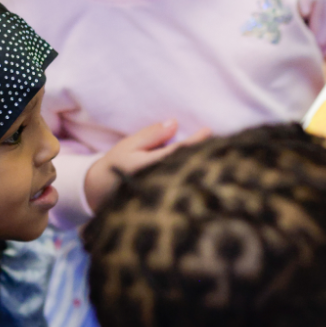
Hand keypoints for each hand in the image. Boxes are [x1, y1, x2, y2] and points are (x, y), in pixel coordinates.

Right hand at [84, 120, 210, 210]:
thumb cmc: (116, 165)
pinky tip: (205, 170)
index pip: (177, 153)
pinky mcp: (164, 203)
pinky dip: (194, 178)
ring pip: (187, 181)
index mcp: (146, 168)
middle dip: (204, 157)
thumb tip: (174, 123)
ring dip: (201, 168)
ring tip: (220, 155)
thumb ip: (151, 136)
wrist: (101, 193)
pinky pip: (183, 189)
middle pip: (186, 169)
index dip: (195, 142)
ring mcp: (161, 196)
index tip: (208, 130)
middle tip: (224, 143)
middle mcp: (156, 184)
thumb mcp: (129, 146)